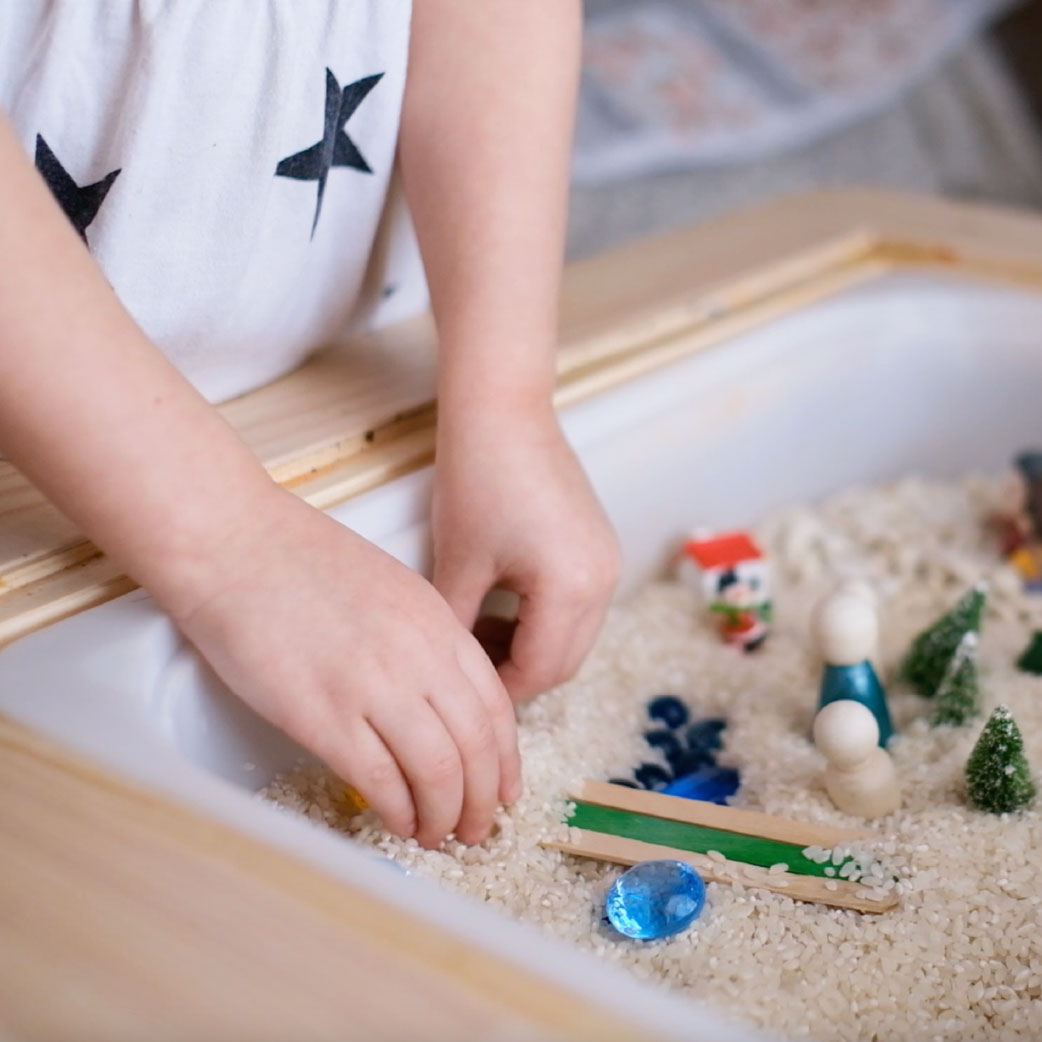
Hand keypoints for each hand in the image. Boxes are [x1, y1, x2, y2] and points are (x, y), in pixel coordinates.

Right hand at [169, 486, 520, 847]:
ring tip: (436, 834)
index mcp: (436, 622)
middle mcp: (418, 656)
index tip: (504, 790)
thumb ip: (421, 640)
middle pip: (476, 747)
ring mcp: (372, 685)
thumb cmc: (298, 560)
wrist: (234, 544)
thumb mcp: (388, 588)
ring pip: (438, 772)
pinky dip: (398, 812)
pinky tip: (396, 822)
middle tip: (476, 830)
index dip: (505, 760)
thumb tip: (436, 700)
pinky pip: (380, 780)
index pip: (495, 707)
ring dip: (444, 816)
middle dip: (483, 801)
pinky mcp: (322, 714)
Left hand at [432, 402, 620, 701]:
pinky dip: (544, 619)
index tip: (460, 691)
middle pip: (564, 662)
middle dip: (516, 674)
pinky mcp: (599, 546)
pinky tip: (502, 605)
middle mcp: (604, 582)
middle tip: (467, 669)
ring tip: (478, 633)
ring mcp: (607, 562)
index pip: (539, 671)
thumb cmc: (477, 478)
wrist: (503, 410)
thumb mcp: (458, 564)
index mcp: (573, 589)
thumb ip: (456, 628)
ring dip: (530, 646)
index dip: (497, 690)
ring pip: (573, 636)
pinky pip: (579, 605)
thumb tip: (450, 672)